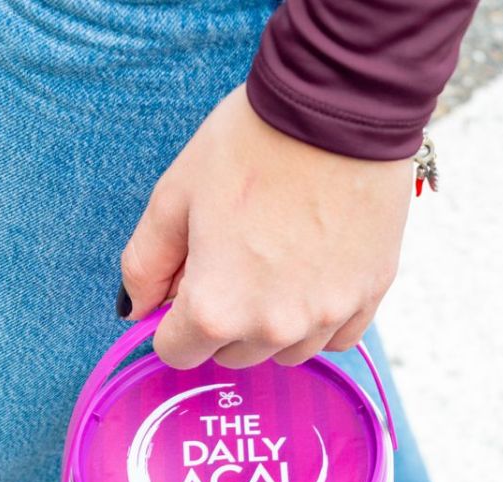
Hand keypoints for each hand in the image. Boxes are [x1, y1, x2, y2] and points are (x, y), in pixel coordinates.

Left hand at [118, 84, 413, 368]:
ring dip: (271, 325)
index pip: (176, 353)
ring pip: (283, 353)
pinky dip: (319, 319)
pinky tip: (315, 275)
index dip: (173, 321)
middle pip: (230, 355)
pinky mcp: (367, 300)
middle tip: (234, 259)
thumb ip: (144, 263)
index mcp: (215, 308)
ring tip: (277, 263)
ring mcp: (324, 318)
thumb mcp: (174, 196)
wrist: (339, 106)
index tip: (187, 285)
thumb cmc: (252, 144)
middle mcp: (271, 328)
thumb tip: (135, 309)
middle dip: (222, 320)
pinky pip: (334, 338)